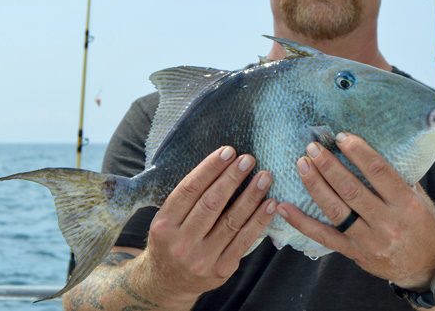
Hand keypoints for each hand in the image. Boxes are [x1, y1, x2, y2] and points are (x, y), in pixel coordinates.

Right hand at [139, 146, 275, 302]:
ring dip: (251, 197)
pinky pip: (244, 241)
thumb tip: (221, 164)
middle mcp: (181, 242)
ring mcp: (202, 258)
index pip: (189, 189)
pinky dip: (259, 220)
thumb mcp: (167, 220)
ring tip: (265, 177)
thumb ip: (187, 199)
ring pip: (231, 221)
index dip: (210, 168)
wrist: (167, 283)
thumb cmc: (171, 240)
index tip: (228, 151)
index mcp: (164, 224)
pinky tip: (270, 204)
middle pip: (211, 203)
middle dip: (232, 178)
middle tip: (249, 159)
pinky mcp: (221, 270)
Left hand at [277, 133, 434, 289]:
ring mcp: (368, 240)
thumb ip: (398, 177)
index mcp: (406, 204)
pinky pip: (323, 236)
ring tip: (301, 165)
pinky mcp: (353, 253)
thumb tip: (372, 147)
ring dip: (315, 186)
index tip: (341, 137)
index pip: (378, 171)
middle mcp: (387, 222)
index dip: (358, 152)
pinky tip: (285, 207)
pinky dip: (302, 222)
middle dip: (328, 166)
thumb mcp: (420, 199)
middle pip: (351, 189)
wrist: (427, 269)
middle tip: (312, 147)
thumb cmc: (423, 226)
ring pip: (335, 211)